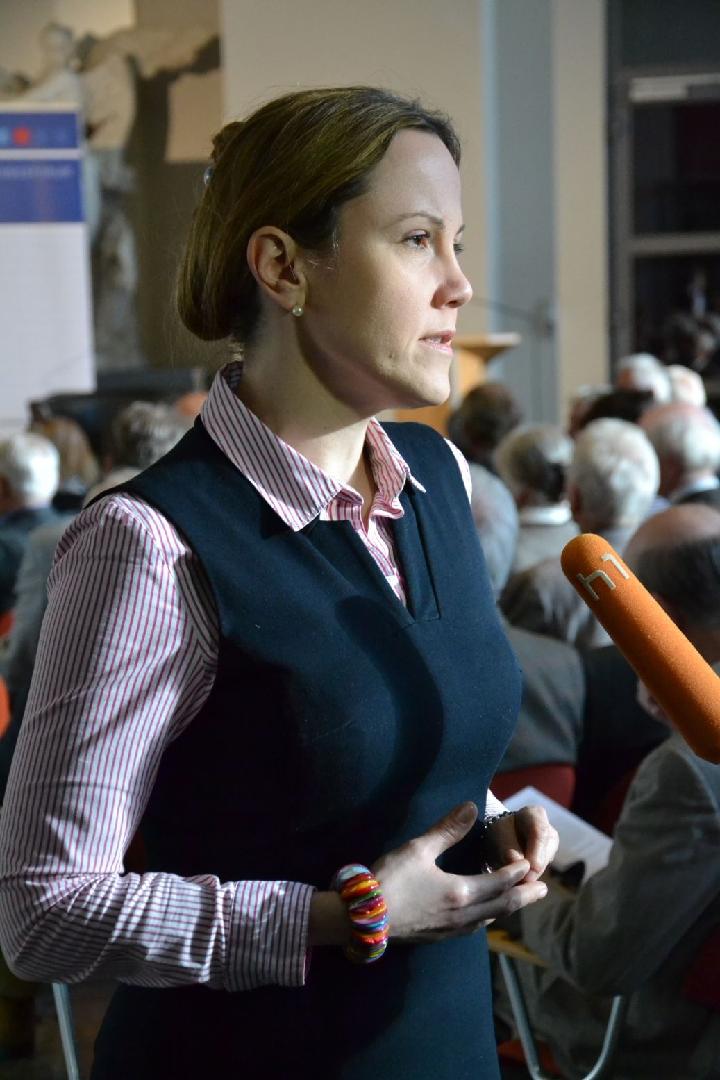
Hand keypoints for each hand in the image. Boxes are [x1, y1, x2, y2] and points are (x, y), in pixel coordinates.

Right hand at [372, 802, 547, 942]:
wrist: (363, 918)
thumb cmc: (391, 879)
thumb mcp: (418, 849)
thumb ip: (448, 829)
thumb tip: (471, 806)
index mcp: (461, 891)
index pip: (500, 881)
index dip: (518, 872)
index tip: (531, 865)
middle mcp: (463, 915)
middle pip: (503, 905)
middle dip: (525, 896)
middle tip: (544, 890)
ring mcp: (451, 929)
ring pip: (489, 920)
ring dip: (508, 909)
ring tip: (518, 901)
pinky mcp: (438, 936)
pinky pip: (473, 928)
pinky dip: (488, 918)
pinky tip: (483, 916)